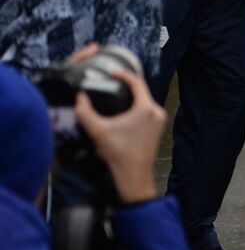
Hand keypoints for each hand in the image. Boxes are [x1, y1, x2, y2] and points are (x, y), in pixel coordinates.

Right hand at [74, 66, 165, 204]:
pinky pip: (147, 111)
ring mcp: (160, 120)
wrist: (134, 176)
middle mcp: (157, 111)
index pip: (137, 82)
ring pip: (144, 102)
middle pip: (141, 92)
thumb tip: (79, 97)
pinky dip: (136, 108)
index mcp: (146, 108)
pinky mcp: (159, 128)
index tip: (111, 73)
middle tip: (110, 85)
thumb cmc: (118, 153)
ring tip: (114, 97)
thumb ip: (85, 112)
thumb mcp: (97, 131)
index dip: (123, 75)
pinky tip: (123, 111)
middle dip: (126, 87)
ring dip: (131, 98)